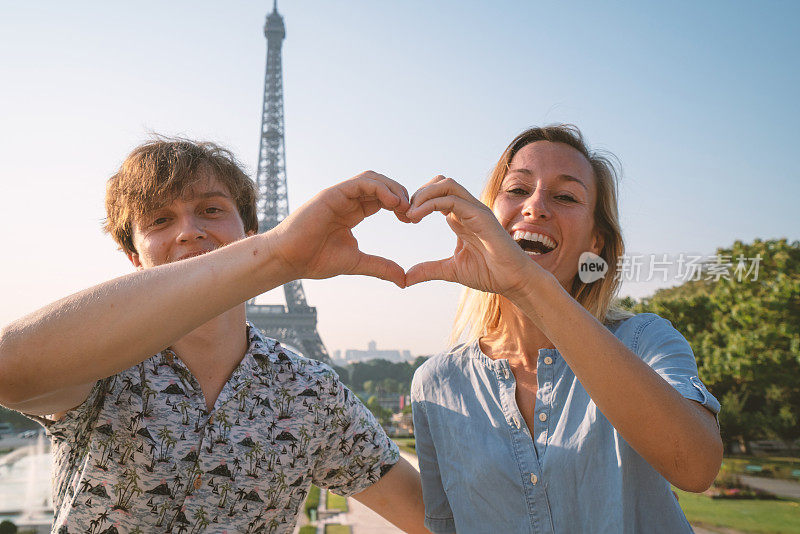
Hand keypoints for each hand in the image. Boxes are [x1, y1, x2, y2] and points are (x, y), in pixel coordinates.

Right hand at [270, 171, 410, 286]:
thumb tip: (404, 280)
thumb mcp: (356, 262)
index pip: (382, 198)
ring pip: (372, 179)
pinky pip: (361, 183)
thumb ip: (380, 266)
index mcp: (353, 212)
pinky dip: (379, 188)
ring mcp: (339, 195)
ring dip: (393, 188)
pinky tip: (392, 203)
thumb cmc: (315, 260)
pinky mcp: (332, 194)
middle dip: (401, 194)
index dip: (400, 206)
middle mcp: (347, 200)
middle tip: (411, 214)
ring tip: (404, 207)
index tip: (411, 221)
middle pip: (381, 185)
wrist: (289, 260)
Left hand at [404, 176, 539, 296]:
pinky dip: (431, 204)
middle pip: (440, 182)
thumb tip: (405, 278)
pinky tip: (417, 217)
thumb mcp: (451, 270)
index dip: (418, 202)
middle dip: (418, 194)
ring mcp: (475, 210)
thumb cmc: (490, 273)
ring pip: (446, 184)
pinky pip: (452, 199)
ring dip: (424, 195)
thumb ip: (428, 270)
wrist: (514, 281)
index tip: (405, 219)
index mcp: (460, 218)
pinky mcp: (480, 215)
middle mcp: (468, 209)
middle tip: (405, 214)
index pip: (437, 194)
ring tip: (410, 214)